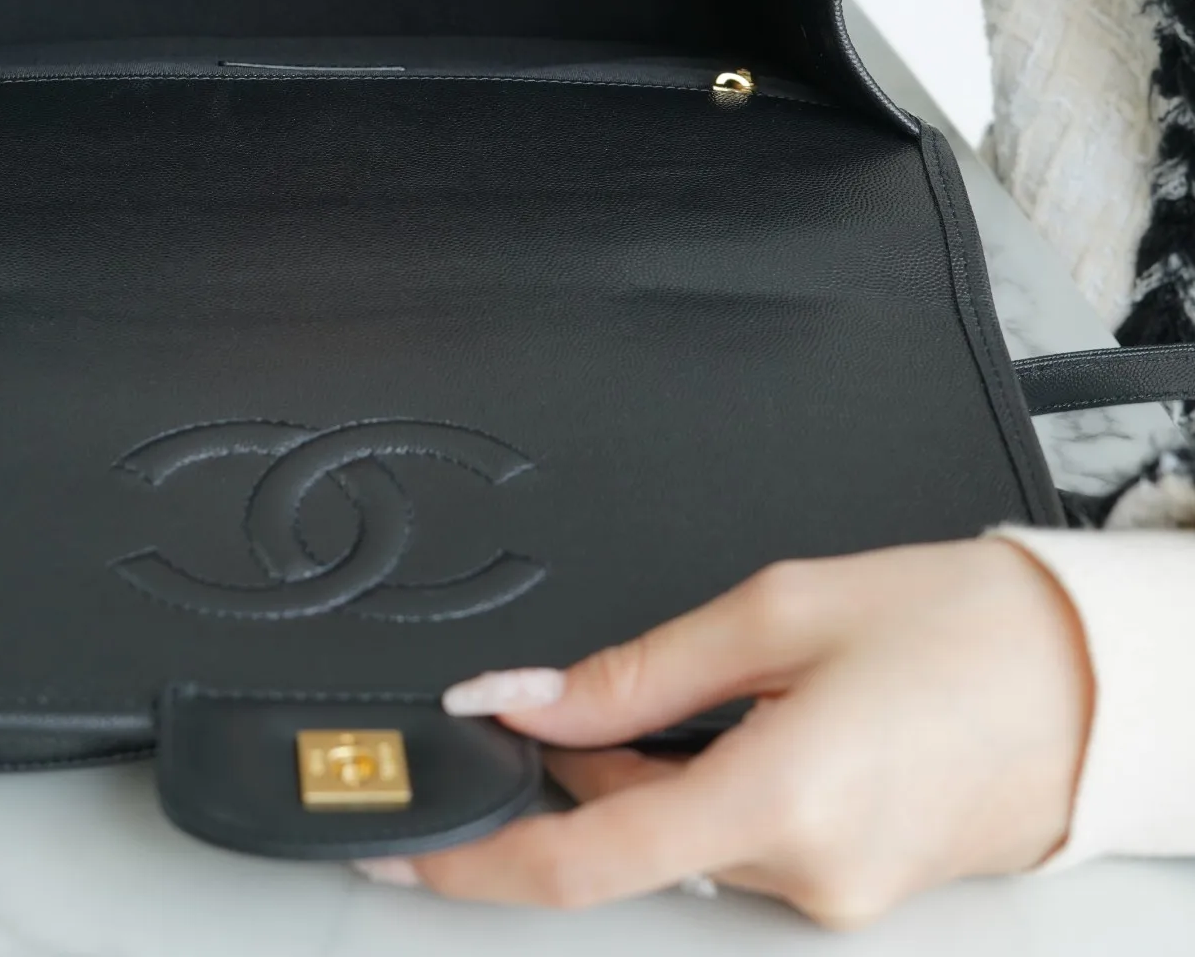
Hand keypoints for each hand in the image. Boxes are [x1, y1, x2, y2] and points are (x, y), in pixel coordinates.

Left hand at [361, 540, 1094, 928]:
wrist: (1103, 677)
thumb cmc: (969, 628)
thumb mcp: (779, 611)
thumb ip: (635, 672)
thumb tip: (527, 700)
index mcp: (779, 798)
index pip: (582, 862)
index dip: (471, 861)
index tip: (400, 845)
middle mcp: (808, 873)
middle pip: (627, 839)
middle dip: (574, 772)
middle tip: (563, 693)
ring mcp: (837, 894)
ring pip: (683, 841)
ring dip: (647, 775)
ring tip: (711, 682)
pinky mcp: (857, 888)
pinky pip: (741, 847)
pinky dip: (708, 790)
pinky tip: (746, 723)